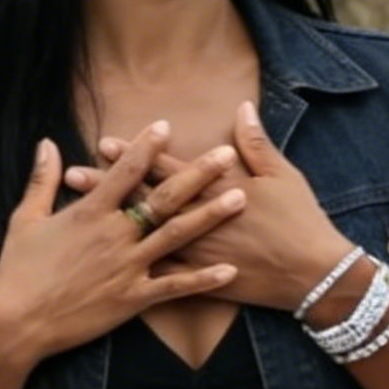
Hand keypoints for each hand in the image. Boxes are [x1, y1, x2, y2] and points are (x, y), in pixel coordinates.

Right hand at [0, 122, 244, 365]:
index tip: (166, 126)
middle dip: (197, 174)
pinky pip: (175, 287)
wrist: (18, 322)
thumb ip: (41, 179)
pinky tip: (230, 271)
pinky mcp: (132, 298)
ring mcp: (127, 267)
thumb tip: (47, 142)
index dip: (146, 146)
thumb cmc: (18, 270)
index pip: (125, 171)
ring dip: (210, 216)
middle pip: (163, 198)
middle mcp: (114, 235)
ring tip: (239, 198)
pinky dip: (204, 279)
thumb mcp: (24, 219)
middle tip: (226, 155)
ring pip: (177, 236)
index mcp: (89, 212)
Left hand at [67, 104, 347, 311]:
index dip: (135, 154)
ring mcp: (198, 253)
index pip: (167, 167)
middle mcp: (199, 219)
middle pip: (145, 198)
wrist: (315, 275)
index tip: (104, 143)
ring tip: (78, 216)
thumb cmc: (301, 221)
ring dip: (111, 224)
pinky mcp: (203, 280)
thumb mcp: (282, 175)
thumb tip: (241, 108)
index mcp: (217, 189)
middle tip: (73, 174)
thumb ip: (256, 143)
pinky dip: (135, 268)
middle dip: (109, 186)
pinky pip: (163, 276)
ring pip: (144, 235)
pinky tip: (106, 266)